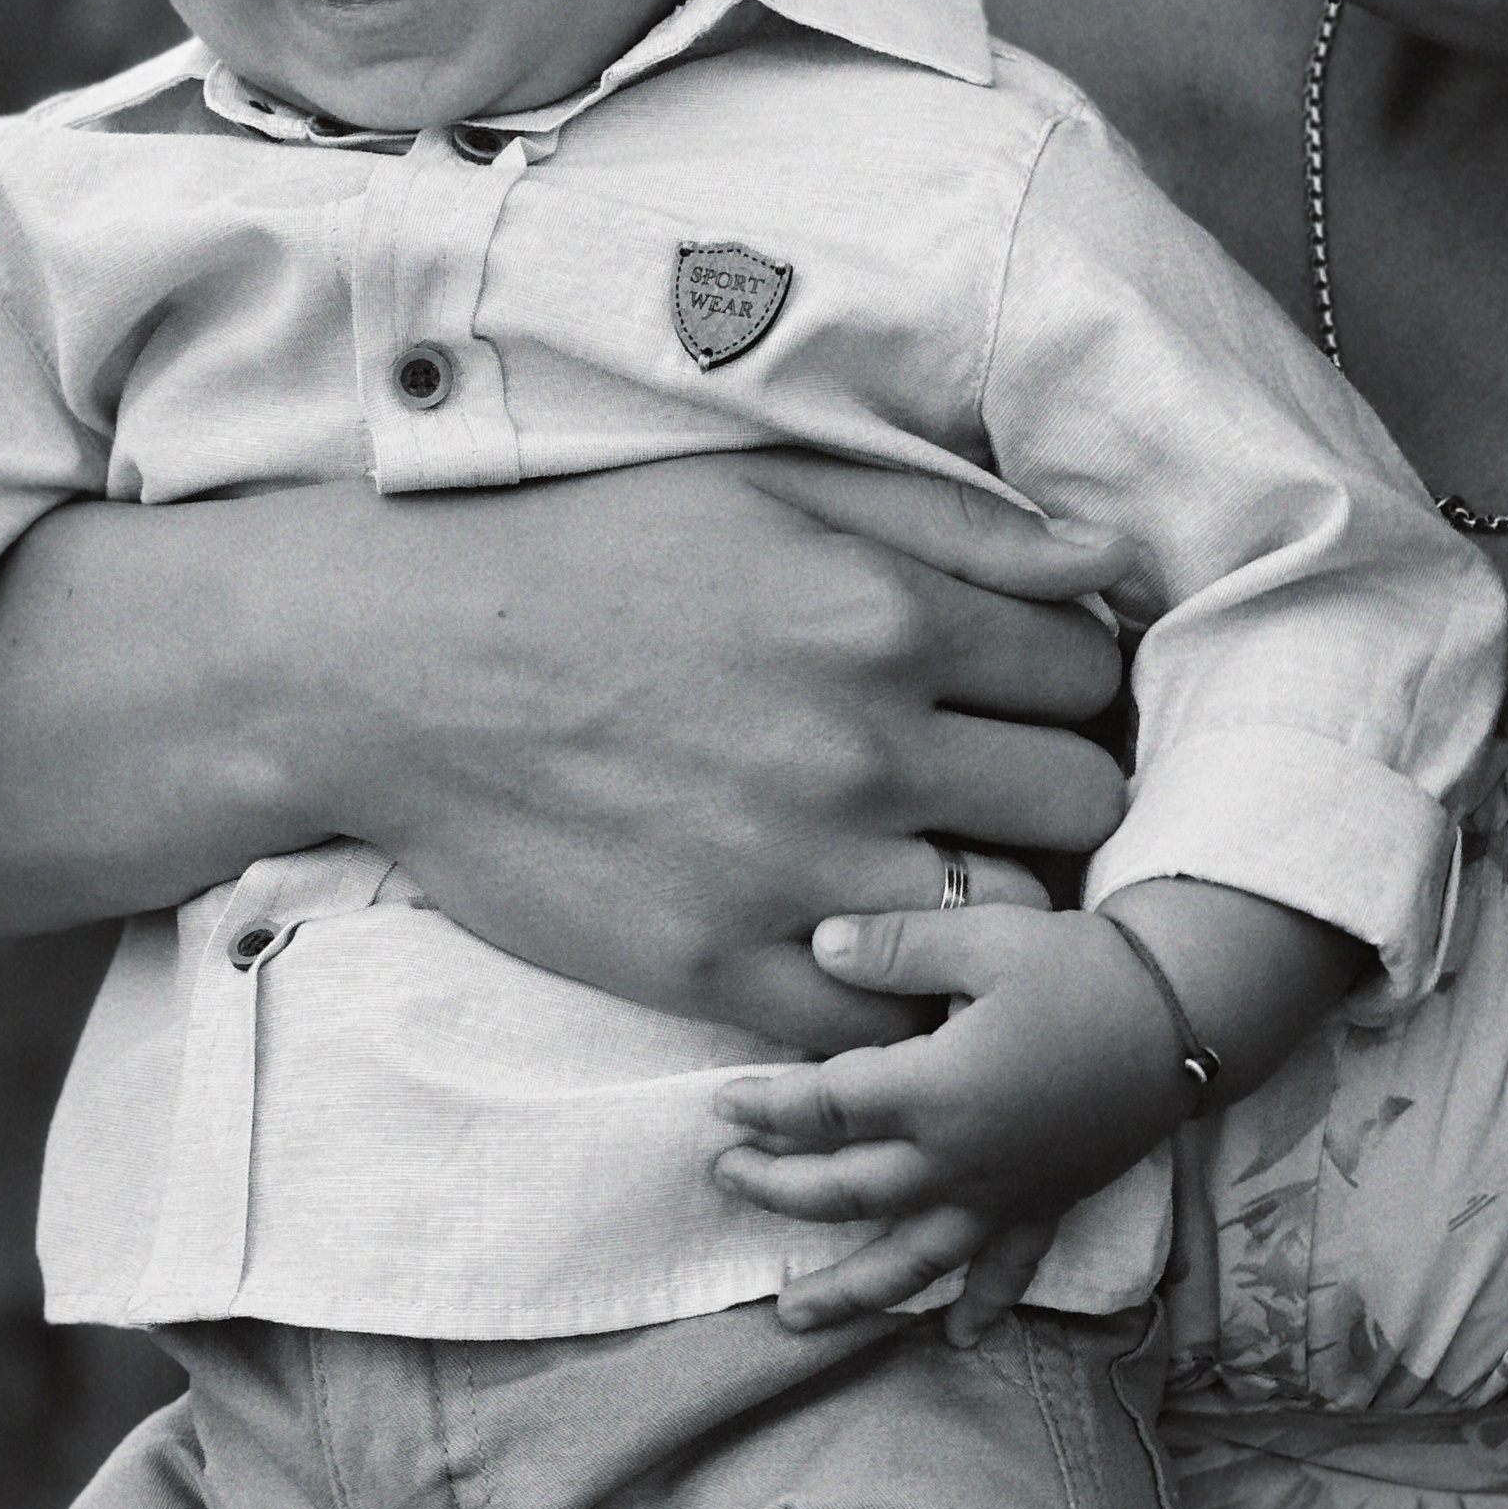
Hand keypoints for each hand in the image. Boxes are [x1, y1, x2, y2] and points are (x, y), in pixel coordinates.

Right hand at [314, 452, 1128, 1050]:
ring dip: (998, 902)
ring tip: (940, 870)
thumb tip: (1112, 559)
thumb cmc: (579, 554)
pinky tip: (864, 945)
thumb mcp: (766, 490)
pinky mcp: (721, 966)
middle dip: (1061, 793)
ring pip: (1011, 925)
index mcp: (884, 613)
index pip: (1089, 675)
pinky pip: (886, 1018)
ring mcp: (796, 869)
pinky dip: (898, 992)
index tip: (1024, 699)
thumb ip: (950, 524)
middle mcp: (862, 745)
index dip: (1074, 687)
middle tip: (1003, 790)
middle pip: (1082, 803)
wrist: (395, 667)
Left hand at [713, 903, 1189, 1342]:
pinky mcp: (1048, 1202)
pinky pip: (1009, 1270)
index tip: (721, 1106)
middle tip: (724, 1179)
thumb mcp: (984, 936)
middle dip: (778, 1190)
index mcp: (936, 1090)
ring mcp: (1005, 1192)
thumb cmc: (1081, 969)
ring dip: (849, 1292)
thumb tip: (818, 945)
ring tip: (792, 1316)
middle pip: (847, 1191)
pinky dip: (982, 1306)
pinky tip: (957, 1339)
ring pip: (912, 1259)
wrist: (1187, 1014)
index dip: (765, 1108)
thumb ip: (894, 945)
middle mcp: (961, 1158)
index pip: (824, 1108)